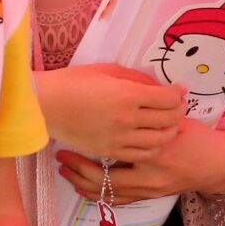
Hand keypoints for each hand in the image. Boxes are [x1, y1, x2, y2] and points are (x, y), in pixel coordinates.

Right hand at [45, 64, 185, 162]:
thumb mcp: (107, 71)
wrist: (45, 106)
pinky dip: (154, 147)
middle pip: (168, 119)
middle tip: (179, 105)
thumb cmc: (73, 82)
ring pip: (159, 140)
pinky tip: (153, 139)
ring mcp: (119, 139)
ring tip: (170, 124)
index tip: (179, 90)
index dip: (178, 94)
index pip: (167, 98)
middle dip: (179, 111)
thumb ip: (135, 79)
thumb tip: (157, 87)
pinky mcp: (110, 152)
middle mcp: (127, 119)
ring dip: (170, 131)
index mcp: (127, 95)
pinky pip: (142, 154)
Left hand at [58, 119, 224, 203]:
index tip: (73, 130)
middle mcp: (151, 169)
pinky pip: (118, 199)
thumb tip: (126, 87)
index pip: (118, 141)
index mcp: (157, 143)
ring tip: (65, 170)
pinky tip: (81, 188)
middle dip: (79, 167)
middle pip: (104, 175)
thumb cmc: (197, 136)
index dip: (91, 138)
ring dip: (83, 182)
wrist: (216, 164)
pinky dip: (97, 194)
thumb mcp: (176, 116)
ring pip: (108, 191)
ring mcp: (150, 187)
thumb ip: (152, 106)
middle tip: (61, 155)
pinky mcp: (149, 195)